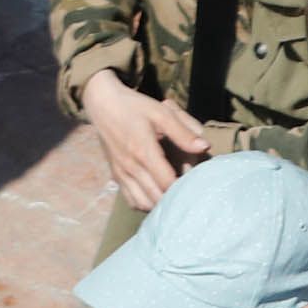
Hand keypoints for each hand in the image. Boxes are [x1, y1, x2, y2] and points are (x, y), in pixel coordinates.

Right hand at [80, 75, 212, 209]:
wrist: (102, 104)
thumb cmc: (134, 107)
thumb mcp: (161, 113)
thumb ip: (182, 132)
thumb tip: (204, 147)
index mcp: (143, 152)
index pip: (167, 183)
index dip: (183, 187)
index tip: (195, 183)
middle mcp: (131, 167)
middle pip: (156, 197)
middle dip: (174, 197)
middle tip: (187, 190)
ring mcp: (121, 174)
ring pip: (143, 203)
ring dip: (159, 203)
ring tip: (173, 194)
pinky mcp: (116, 176)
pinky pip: (131, 200)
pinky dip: (145, 203)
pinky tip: (156, 194)